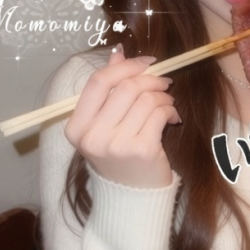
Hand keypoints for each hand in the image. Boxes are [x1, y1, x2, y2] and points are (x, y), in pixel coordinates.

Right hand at [65, 47, 180, 188]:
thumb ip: (108, 90)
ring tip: (167, 105)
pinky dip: (170, 110)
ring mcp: (116, 145)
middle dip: (151, 79)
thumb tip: (118, 52)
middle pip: (126, 87)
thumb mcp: (104, 125)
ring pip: (146, 99)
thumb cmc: (119, 156)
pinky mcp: (141, 150)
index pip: (98, 82)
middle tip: (163, 83)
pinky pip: (160, 113)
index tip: (146, 62)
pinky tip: (172, 118)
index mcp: (77, 127)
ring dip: (163, 96)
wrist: (132, 197)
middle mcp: (93, 136)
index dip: (125, 66)